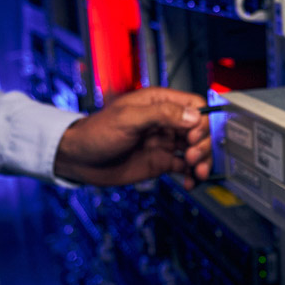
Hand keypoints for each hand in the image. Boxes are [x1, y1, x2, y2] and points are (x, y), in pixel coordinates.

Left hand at [53, 88, 211, 188]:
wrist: (80, 159)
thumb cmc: (96, 133)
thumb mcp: (128, 118)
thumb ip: (161, 114)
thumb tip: (192, 116)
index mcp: (159, 103)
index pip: (195, 105)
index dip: (202, 121)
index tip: (195, 136)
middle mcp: (166, 122)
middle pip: (200, 129)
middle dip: (204, 144)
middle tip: (194, 156)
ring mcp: (165, 142)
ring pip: (197, 149)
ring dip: (203, 161)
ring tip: (198, 173)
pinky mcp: (162, 162)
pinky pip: (186, 167)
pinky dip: (193, 175)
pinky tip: (190, 181)